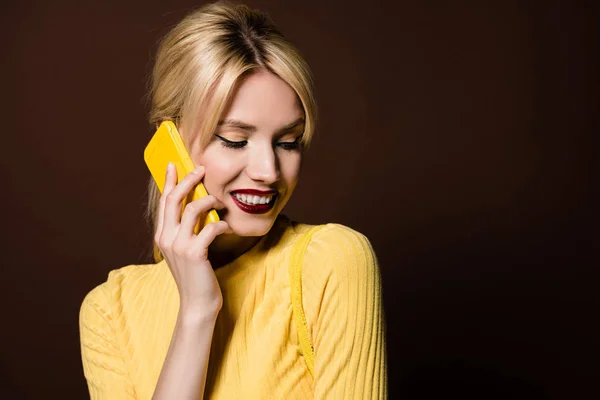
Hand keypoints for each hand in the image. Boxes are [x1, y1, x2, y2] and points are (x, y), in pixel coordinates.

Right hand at [154, 163, 230, 318]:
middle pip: (174, 199)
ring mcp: (179, 246)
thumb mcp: (186, 249)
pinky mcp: (194, 254)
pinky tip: (228, 226)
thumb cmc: (196, 275)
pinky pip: (210, 228)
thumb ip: (187, 230)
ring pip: (192, 209)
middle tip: (201, 169)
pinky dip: (221, 224)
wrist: (197, 304)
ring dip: (209, 201)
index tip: (173, 163)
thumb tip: (199, 206)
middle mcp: (166, 238)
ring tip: (220, 202)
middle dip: (187, 180)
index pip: (164, 202)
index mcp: (162, 236)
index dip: (168, 181)